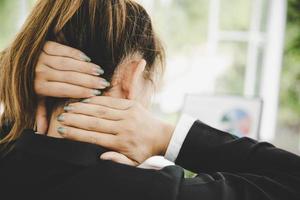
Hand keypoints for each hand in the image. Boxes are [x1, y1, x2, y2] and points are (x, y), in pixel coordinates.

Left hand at [34, 41, 109, 133]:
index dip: (81, 92)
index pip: (64, 90)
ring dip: (85, 67)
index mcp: (39, 87)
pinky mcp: (44, 45)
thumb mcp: (32, 100)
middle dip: (88, 80)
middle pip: (69, 76)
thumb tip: (43, 133)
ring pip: (67, 63)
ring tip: (99, 71)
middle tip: (103, 83)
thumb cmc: (26, 85)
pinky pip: (62, 49)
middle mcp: (39, 71)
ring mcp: (41, 57)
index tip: (96, 94)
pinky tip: (88, 59)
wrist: (12, 63)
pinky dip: (76, 54)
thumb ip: (40, 114)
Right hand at [56, 96, 174, 164]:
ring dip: (83, 108)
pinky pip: (111, 101)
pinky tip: (85, 100)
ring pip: (101, 110)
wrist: (161, 136)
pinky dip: (97, 100)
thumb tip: (101, 157)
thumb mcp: (133, 162)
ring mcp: (128, 114)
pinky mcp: (131, 104)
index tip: (61, 130)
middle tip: (60, 117)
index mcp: (122, 142)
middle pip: (94, 122)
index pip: (93, 137)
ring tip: (68, 107)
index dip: (75, 133)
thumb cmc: (143, 151)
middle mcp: (123, 127)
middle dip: (75, 119)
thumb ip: (118, 161)